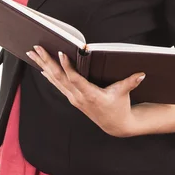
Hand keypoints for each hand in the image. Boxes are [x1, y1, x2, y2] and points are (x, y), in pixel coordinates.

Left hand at [26, 46, 145, 137]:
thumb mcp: (124, 93)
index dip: (67, 66)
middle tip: (37, 48)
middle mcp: (78, 97)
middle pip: (59, 77)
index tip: (61, 53)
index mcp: (90, 95)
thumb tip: (141, 73)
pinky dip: (49, 75)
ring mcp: (73, 98)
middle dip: (47, 61)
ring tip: (33, 54)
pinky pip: (57, 85)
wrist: (116, 125)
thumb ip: (131, 82)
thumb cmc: (120, 107)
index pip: (75, 79)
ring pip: (54, 80)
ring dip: (43, 66)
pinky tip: (41, 67)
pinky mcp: (72, 98)